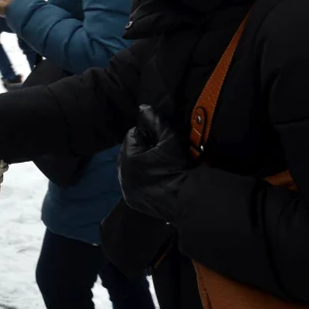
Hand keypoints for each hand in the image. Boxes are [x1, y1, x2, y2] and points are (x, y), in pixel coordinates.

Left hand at [118, 105, 193, 222]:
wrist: (187, 199)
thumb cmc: (177, 166)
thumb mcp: (169, 139)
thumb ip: (155, 120)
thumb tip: (142, 107)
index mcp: (127, 157)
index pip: (133, 136)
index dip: (148, 135)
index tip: (160, 141)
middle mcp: (121, 173)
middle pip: (129, 152)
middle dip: (142, 150)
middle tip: (160, 154)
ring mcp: (125, 189)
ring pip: (130, 168)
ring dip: (140, 165)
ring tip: (158, 167)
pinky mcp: (131, 201)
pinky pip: (132, 184)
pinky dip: (141, 180)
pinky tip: (155, 180)